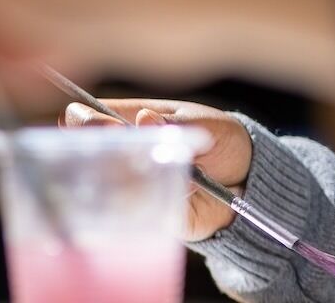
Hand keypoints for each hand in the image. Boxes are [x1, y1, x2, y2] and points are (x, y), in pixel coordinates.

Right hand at [61, 98, 251, 240]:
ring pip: (104, 188)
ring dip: (128, 178)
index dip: (85, 122)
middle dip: (103, 153)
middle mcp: (119, 156)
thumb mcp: (200, 123)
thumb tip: (144, 119)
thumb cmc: (221, 140)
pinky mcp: (151, 215)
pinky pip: (136, 215)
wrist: (253, 178)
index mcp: (122, 122)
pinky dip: (152, 202)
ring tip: (160, 170)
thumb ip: (171, 123)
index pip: (81, 119)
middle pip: (83, 157)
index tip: (109, 126)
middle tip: (133, 151)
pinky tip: (177, 191)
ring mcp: (130, 187)